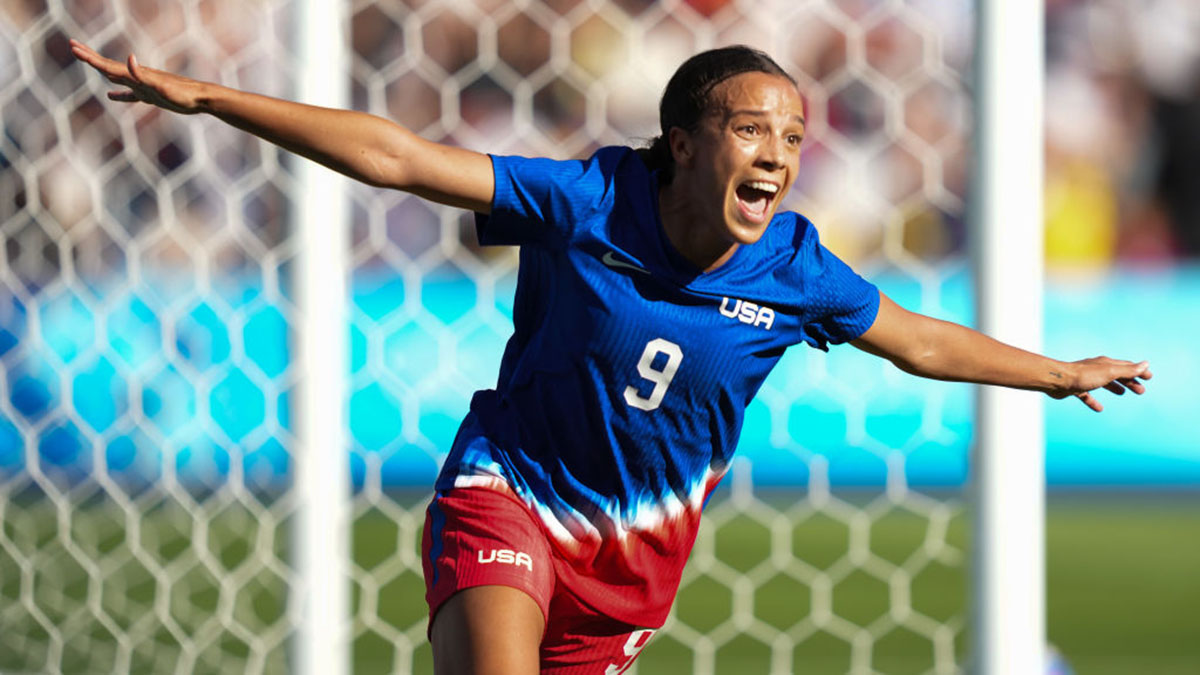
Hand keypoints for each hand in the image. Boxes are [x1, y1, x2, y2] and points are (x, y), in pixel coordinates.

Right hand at [70, 40, 207, 114]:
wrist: (200, 98)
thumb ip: (142, 74)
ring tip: (89, 64)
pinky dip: (119, 94)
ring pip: (117, 78)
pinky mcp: (150, 95)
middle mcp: (137, 78)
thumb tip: (129, 57)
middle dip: (90, 58)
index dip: (90, 57)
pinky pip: (129, 95)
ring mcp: (143, 86)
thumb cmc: (182, 93)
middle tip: (73, 46)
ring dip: (101, 71)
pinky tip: (111, 95)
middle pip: (109, 67)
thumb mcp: (161, 86)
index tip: (73, 47)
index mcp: (136, 75)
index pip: (108, 65)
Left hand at [1048, 357, 1151, 411]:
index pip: (1127, 366)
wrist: (1056, 380)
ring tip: (1123, 393)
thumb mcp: (1109, 373)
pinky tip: (1099, 409)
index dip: (1139, 371)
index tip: (1149, 378)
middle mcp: (1096, 369)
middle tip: (1141, 391)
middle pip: (1117, 374)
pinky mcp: (1075, 388)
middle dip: (1130, 381)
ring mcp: (1085, 378)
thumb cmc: (1083, 376)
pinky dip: (1094, 401)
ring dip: (1115, 387)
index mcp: (1106, 364)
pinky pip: (1087, 395)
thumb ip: (1127, 370)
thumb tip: (1145, 364)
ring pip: (1104, 383)